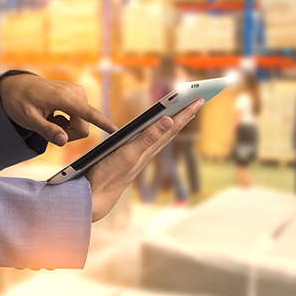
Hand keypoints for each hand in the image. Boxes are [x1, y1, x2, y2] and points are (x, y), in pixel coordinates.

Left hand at [0, 74, 116, 145]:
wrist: (16, 86)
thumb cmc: (19, 101)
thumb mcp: (28, 119)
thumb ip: (47, 131)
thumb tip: (64, 141)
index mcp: (63, 97)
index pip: (87, 113)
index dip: (102, 123)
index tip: (116, 130)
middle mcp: (75, 92)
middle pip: (83, 127)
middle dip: (68, 134)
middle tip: (49, 129)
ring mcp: (78, 93)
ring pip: (83, 124)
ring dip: (67, 128)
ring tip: (49, 119)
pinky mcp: (78, 95)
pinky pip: (80, 117)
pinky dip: (68, 121)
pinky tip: (54, 115)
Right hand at [87, 99, 203, 221]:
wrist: (95, 197)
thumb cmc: (109, 175)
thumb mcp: (129, 154)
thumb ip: (148, 137)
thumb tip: (169, 121)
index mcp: (149, 148)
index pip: (172, 127)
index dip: (186, 112)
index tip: (200, 99)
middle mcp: (148, 152)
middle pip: (171, 130)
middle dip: (185, 115)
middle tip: (199, 100)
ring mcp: (140, 156)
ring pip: (163, 137)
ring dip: (175, 123)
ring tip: (185, 113)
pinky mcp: (131, 158)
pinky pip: (152, 142)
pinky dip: (159, 132)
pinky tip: (158, 131)